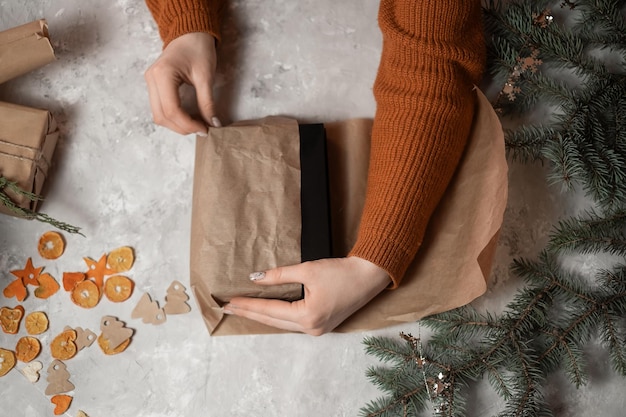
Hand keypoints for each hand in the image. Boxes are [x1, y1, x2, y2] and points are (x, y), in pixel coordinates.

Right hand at [144, 32, 220, 135]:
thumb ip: (208, 103)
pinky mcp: (153, 85)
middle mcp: (151, 79)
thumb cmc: (198, 49)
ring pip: (158, 116)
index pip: (172, 110)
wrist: (190, 33)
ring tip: (196, 123)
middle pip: (162, 116)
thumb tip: (213, 124)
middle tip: (202, 129)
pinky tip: (189, 117)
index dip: (188, 124)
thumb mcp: (206, 76)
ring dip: (177, 125)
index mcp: (163, 74)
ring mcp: (150, 82)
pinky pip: (160, 109)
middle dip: (182, 127)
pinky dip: (173, 117)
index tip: (205, 129)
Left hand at [224, 257, 390, 335]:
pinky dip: (277, 316)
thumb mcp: (308, 270)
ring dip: (262, 315)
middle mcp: (311, 328)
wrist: (369, 276)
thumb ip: (279, 276)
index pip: (269, 311)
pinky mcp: (322, 325)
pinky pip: (293, 322)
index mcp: (307, 317)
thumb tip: (256, 278)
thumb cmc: (342, 272)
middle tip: (228, 309)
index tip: (229, 301)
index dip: (248, 305)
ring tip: (242, 309)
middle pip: (272, 321)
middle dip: (249, 313)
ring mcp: (318, 329)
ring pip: (281, 323)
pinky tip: (266, 311)